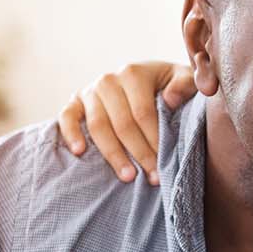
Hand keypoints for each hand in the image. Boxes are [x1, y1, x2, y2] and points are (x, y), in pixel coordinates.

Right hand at [57, 61, 196, 185]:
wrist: (147, 77)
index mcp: (133, 73)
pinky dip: (70, 133)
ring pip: (98, 126)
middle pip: (122, 123)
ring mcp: (89, 91)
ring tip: (128, 177)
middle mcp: (108, 80)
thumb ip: (185, 84)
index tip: (164, 163)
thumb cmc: (169, 83)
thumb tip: (170, 100)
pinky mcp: (75, 101)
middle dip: (139, 153)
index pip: (143, 113)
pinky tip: (79, 152)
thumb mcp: (184, 78)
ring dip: (113, 154)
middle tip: (152, 177)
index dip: (154, 140)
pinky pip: (67, 117)